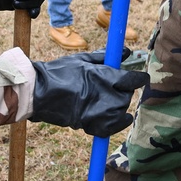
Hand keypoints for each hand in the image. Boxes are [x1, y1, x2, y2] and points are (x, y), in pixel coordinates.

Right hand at [29, 49, 149, 136]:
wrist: (39, 93)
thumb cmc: (59, 72)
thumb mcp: (83, 59)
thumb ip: (106, 57)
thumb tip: (126, 52)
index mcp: (103, 76)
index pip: (132, 80)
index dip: (140, 79)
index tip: (142, 78)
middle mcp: (104, 95)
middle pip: (126, 95)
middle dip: (124, 90)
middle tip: (115, 87)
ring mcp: (98, 113)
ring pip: (121, 110)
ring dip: (119, 105)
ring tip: (109, 99)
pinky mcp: (90, 125)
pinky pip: (112, 128)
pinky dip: (117, 123)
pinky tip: (120, 117)